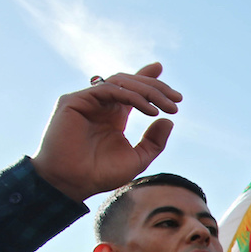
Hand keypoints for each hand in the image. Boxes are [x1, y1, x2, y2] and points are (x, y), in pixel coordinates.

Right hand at [30, 63, 181, 202]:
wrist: (73, 183)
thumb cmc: (100, 174)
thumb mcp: (137, 159)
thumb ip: (154, 141)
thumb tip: (169, 120)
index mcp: (113, 115)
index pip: (131, 90)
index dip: (145, 77)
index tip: (160, 68)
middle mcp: (100, 105)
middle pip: (129, 83)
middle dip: (155, 87)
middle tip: (177, 99)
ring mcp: (86, 101)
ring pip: (120, 82)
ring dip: (148, 91)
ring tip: (168, 106)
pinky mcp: (74, 101)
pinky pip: (109, 90)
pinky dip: (132, 97)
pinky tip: (150, 111)